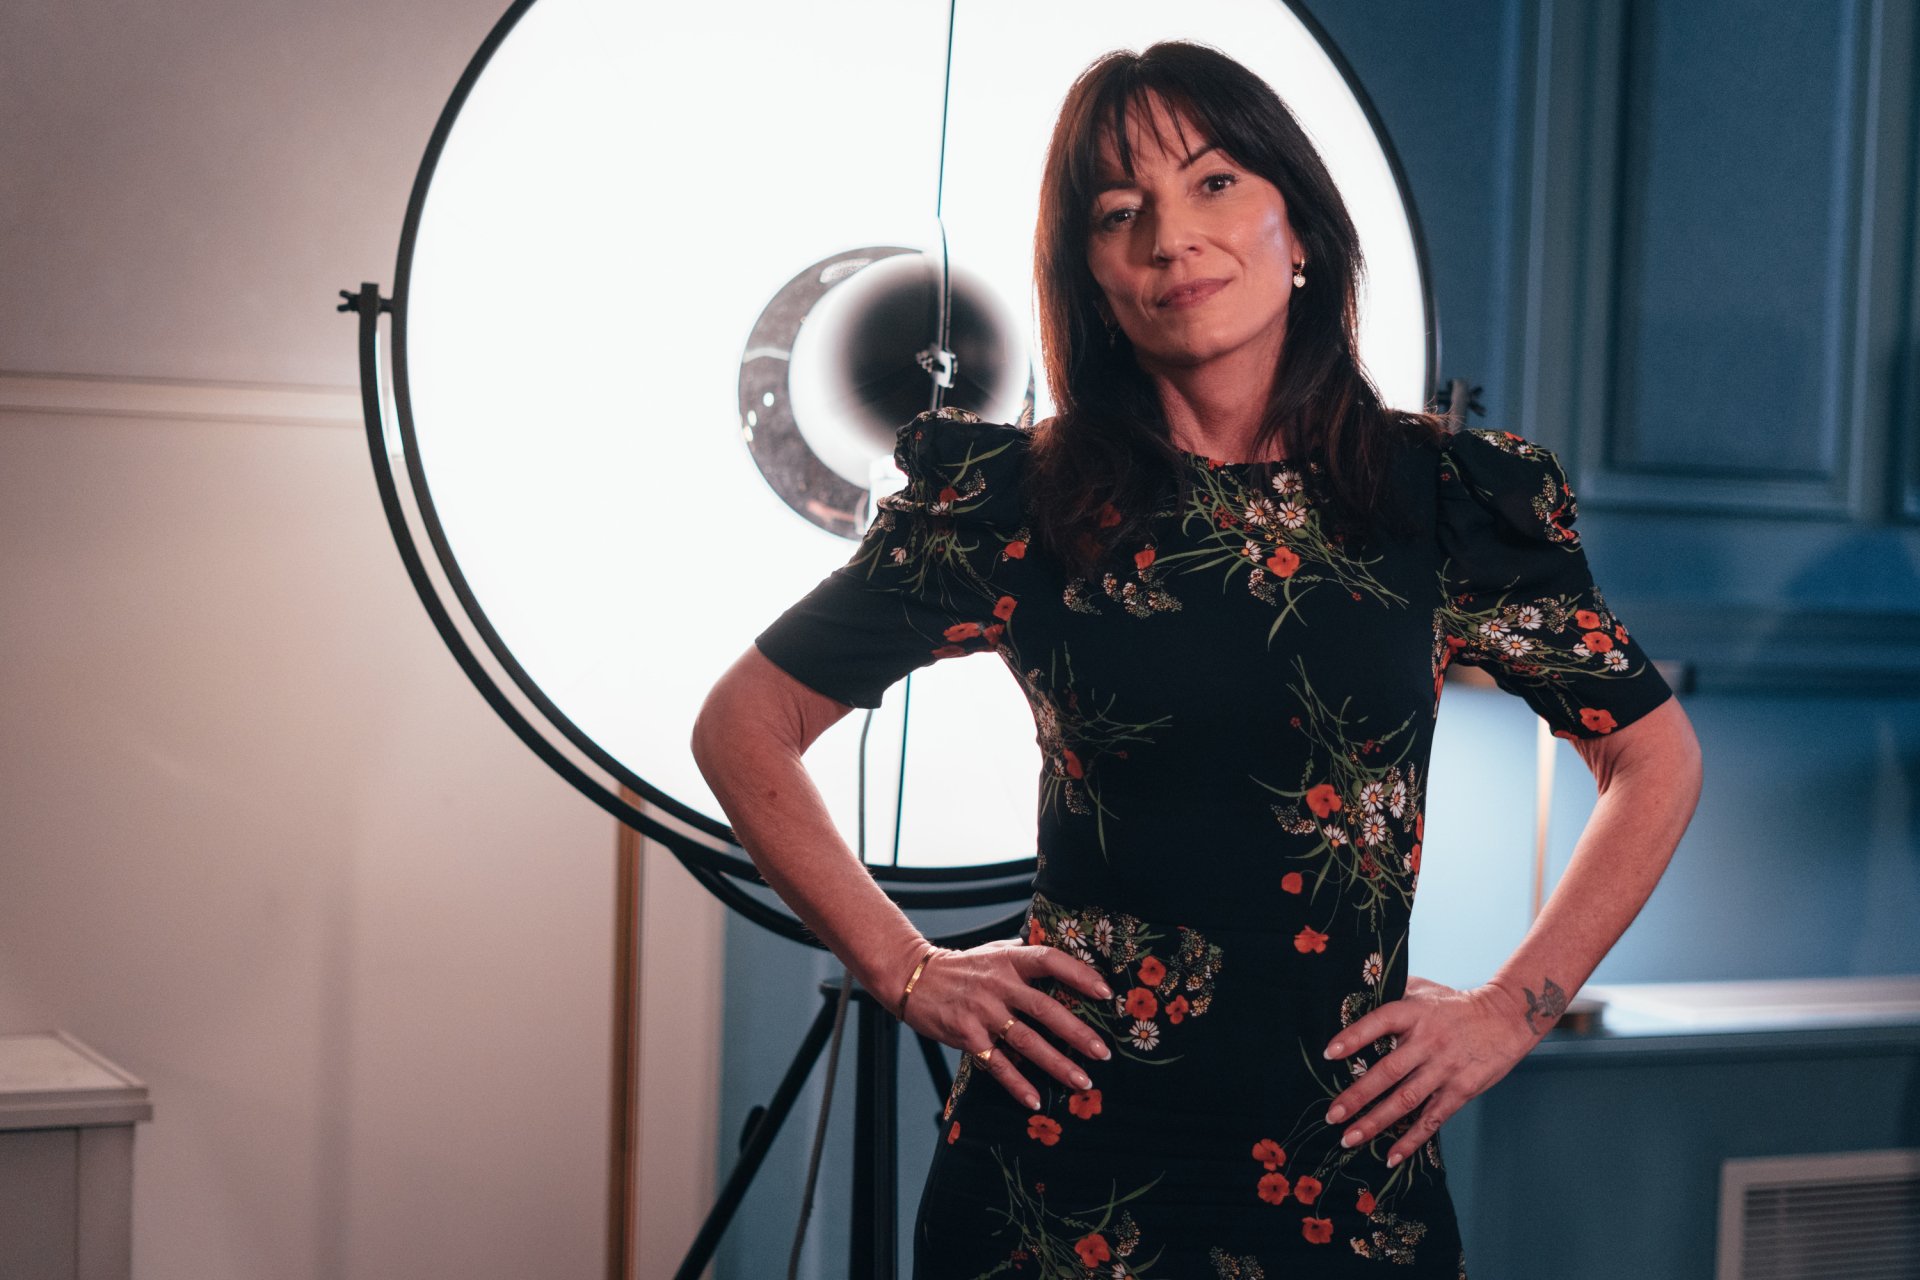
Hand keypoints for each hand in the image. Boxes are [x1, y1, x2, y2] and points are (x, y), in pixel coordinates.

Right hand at [900, 939, 1114, 1108]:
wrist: (914, 979)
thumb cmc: (961, 966)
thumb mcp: (993, 951)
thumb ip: (1025, 954)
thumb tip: (1064, 957)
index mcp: (1009, 959)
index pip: (1050, 960)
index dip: (1079, 974)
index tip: (1106, 992)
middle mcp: (998, 984)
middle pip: (1045, 1008)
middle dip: (1077, 1033)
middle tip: (1103, 1052)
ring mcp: (982, 1011)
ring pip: (1026, 1041)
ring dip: (1056, 1064)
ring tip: (1081, 1081)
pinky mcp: (967, 1035)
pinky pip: (997, 1063)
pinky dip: (1017, 1083)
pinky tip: (1034, 1099)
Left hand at [1319, 976, 1536, 1168]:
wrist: (1505, 1017)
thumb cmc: (1454, 1005)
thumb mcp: (1424, 989)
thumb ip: (1392, 991)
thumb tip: (1354, 992)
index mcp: (1415, 1013)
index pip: (1380, 1022)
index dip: (1354, 1037)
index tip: (1328, 1054)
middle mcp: (1429, 1042)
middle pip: (1388, 1071)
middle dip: (1357, 1096)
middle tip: (1332, 1115)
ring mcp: (1445, 1069)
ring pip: (1406, 1100)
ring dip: (1376, 1122)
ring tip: (1350, 1138)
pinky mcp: (1462, 1090)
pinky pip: (1432, 1118)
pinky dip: (1412, 1140)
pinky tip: (1392, 1156)